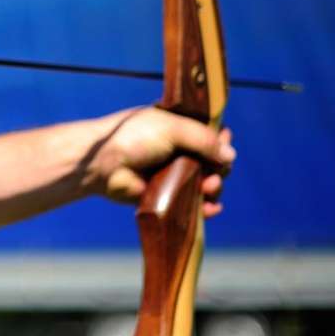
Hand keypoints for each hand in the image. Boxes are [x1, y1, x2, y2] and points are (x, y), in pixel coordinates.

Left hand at [86, 106, 234, 217]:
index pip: (207, 134)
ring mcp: (170, 173)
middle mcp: (175, 149)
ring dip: (213, 188)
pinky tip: (211, 208)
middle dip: (219, 168)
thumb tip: (231, 155)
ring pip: (203, 183)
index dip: (220, 140)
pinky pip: (190, 203)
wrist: (103, 163)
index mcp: (176, 127)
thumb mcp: (172, 129)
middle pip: (210, 161)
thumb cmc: (133, 137)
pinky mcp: (164, 195)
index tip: (225, 142)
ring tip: (209, 188)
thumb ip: (203, 140)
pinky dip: (203, 207)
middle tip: (215, 173)